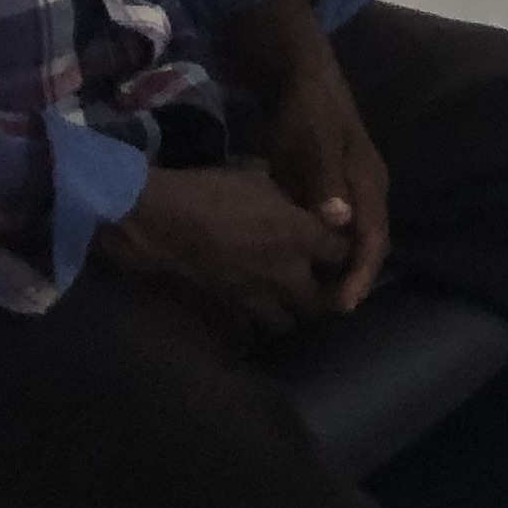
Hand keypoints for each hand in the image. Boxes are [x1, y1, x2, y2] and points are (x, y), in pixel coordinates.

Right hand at [94, 163, 348, 340]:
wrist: (163, 220)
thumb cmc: (212, 189)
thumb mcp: (258, 177)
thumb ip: (286, 196)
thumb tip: (293, 201)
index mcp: (301, 235)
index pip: (343, 252)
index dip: (344, 249)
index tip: (339, 244)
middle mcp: (287, 273)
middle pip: (323, 300)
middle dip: (327, 293)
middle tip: (320, 282)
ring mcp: (256, 297)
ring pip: (288, 323)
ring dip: (291, 313)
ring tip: (287, 301)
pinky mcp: (227, 310)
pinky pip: (248, 330)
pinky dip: (253, 325)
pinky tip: (250, 313)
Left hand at [257, 53, 390, 311]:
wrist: (297, 76)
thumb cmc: (308, 109)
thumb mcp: (315, 141)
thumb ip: (327, 178)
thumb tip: (339, 220)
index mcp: (370, 183)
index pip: (375, 240)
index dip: (361, 274)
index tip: (342, 305)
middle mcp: (366, 193)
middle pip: (367, 247)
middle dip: (350, 280)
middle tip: (324, 313)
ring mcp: (347, 193)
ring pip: (349, 242)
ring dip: (336, 270)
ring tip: (312, 303)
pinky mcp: (327, 192)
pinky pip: (331, 232)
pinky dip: (320, 253)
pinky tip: (298, 269)